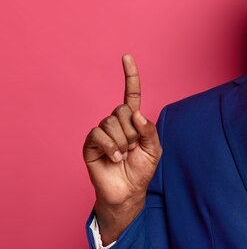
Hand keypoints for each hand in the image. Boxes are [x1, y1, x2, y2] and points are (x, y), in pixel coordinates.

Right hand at [83, 54, 161, 243]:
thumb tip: (136, 114)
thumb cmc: (141, 170)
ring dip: (121, 142)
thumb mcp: (154, 149)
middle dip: (131, 131)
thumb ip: (149, 130)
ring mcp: (102, 132)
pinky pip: (98, 133)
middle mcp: (116, 123)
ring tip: (123, 155)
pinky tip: (114, 158)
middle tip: (132, 148)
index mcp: (133, 121)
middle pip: (121, 111)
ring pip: (111, 122)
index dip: (130, 76)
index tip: (127, 56)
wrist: (128, 192)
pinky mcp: (90, 143)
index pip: (131, 94)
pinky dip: (110, 146)